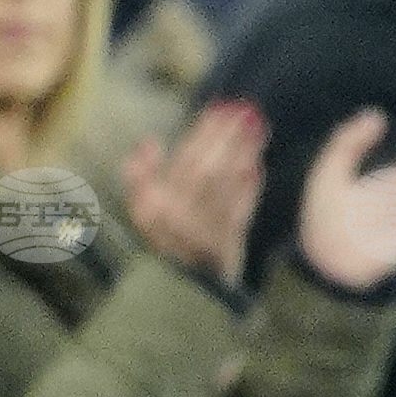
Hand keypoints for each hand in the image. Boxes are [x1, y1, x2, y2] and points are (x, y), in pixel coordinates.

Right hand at [123, 100, 265, 287]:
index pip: (182, 161)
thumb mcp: (141, 209)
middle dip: (226, 139)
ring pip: (223, 187)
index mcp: (157, 202)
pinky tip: (256, 169)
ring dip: (241, 156)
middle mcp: (179, 214)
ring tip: (257, 130)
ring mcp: (205, 230)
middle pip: (206, 170)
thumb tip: (147, 142)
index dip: (202, 134)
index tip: (219, 108)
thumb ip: (138, 175)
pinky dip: (247, 192)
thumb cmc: (167, 238)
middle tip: (246, 112)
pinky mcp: (227, 245)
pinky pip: (237, 214)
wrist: (183, 288)